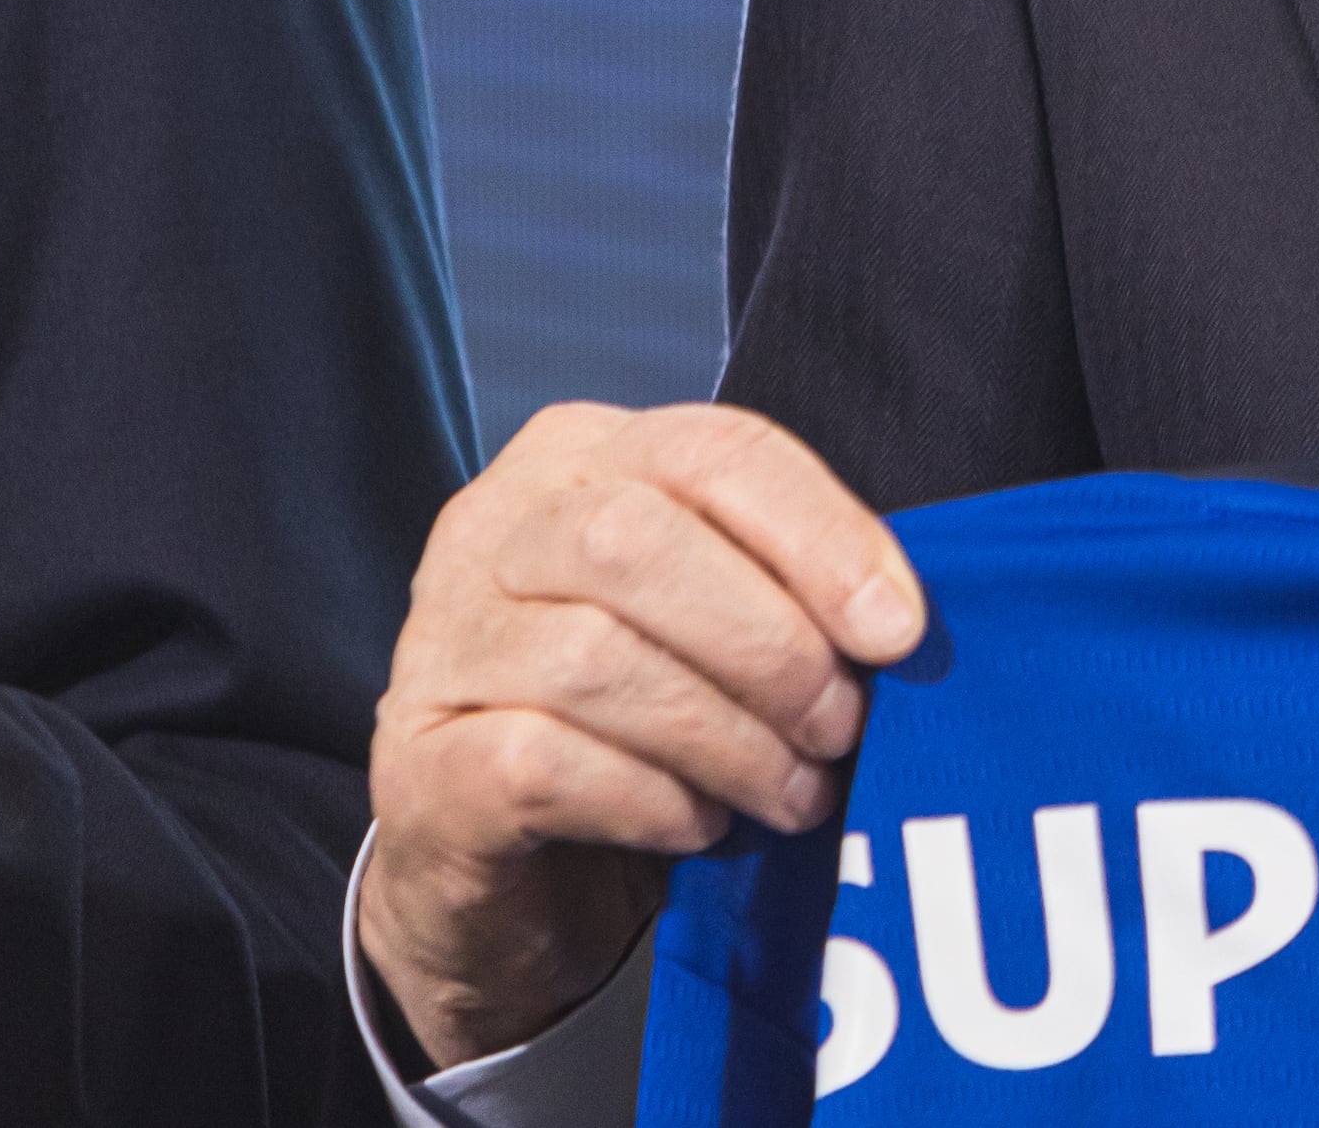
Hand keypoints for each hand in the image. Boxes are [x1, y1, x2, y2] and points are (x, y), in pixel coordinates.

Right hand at [359, 402, 925, 1069]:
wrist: (504, 867)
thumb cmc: (638, 721)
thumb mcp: (714, 623)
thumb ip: (785, 589)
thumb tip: (899, 623)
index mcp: (580, 456)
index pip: (715, 450)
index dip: (822, 535)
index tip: (901, 630)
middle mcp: (493, 528)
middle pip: (639, 542)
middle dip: (770, 643)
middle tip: (841, 727)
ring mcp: (441, 644)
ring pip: (595, 660)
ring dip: (728, 737)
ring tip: (794, 792)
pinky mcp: (417, 762)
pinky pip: (545, 763)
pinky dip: (651, 799)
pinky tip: (700, 826)